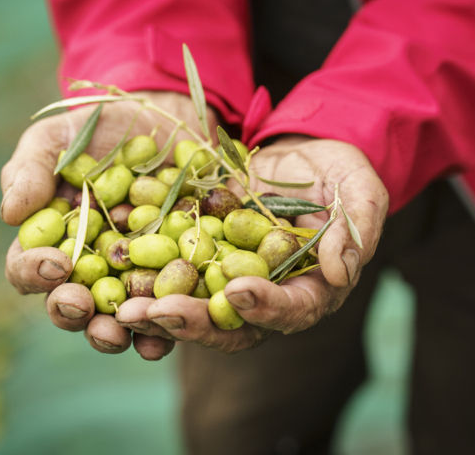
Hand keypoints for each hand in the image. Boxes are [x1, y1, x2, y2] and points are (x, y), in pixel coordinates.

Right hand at [1, 91, 216, 357]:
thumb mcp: (60, 138)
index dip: (34, 272)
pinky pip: (170, 311)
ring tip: (121, 330)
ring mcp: (133, 278)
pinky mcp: (176, 277)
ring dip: (116, 331)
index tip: (54, 263)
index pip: (29, 268)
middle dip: (73, 311)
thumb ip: (30, 169)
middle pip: (72, 306)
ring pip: (118, 319)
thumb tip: (9, 213)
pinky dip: (169, 328)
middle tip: (81, 307)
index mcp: (52, 242)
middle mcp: (89, 270)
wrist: (166, 118)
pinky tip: (170, 335)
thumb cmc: (101, 129)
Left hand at [115, 136, 388, 352]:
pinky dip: (146, 276)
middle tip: (158, 314)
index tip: (242, 290)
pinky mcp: (202, 255)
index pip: (293, 309)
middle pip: (233, 323)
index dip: (268, 306)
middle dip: (196, 322)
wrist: (302, 151)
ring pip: (195, 307)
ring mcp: (230, 277)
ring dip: (160, 312)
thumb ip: (354, 230)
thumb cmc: (342, 171)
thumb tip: (341, 274)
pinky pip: (173, 272)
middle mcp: (268, 294)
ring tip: (125, 309)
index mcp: (312, 288)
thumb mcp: (359, 191)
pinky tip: (116, 272)